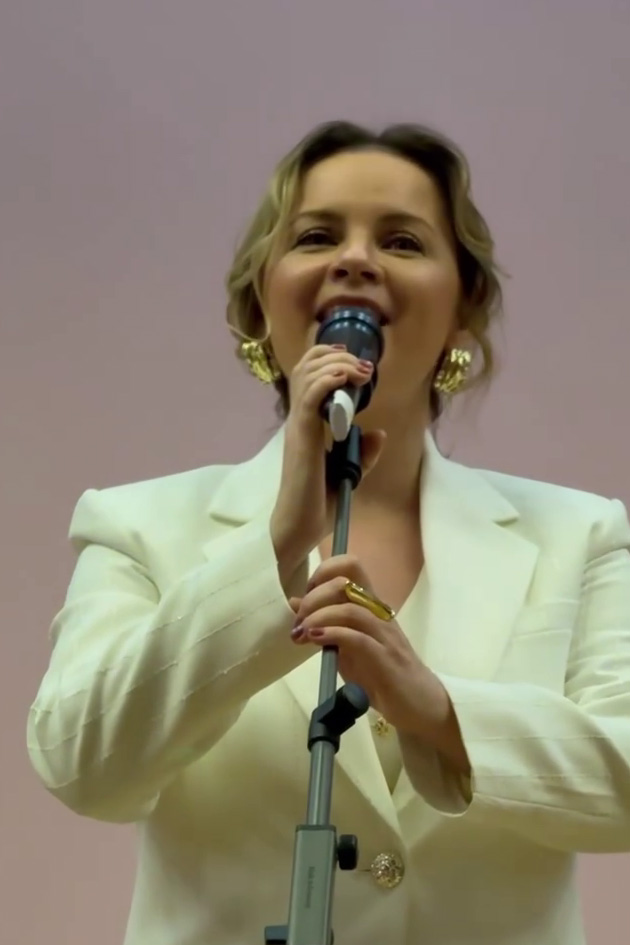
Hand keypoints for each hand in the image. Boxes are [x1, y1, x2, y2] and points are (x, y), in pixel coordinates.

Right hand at [270, 346, 385, 586]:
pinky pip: (310, 397)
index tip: (354, 360)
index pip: (307, 376)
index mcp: (307, 424)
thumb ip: (362, 453)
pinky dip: (329, 381)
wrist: (299, 528)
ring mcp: (298, 426)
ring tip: (361, 371)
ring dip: (337, 365)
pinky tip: (347, 379)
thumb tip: (379, 434)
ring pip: (308, 376)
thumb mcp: (348, 474)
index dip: (327, 359)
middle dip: (333, 355)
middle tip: (362, 363)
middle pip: (305, 367)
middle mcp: (299, 419)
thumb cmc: (318, 504)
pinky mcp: (302, 437)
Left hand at [288, 554, 450, 739]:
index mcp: (370, 605)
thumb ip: (325, 624)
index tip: (304, 596)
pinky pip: (357, 638)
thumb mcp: (346, 647)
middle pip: (345, 582)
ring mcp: (384, 634)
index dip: (323, 572)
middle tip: (298, 622)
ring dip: (318, 617)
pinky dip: (332, 634)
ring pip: (350, 609)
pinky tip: (316, 640)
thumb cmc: (381, 674)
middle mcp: (378, 612)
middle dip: (313, 598)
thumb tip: (295, 604)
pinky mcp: (385, 658)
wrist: (419, 704)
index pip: (351, 566)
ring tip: (302, 633)